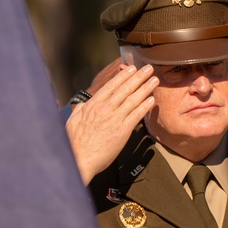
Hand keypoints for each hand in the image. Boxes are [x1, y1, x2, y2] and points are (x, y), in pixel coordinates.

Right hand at [66, 64, 157, 184]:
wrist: (79, 158)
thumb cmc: (75, 143)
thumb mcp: (73, 120)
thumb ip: (81, 110)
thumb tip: (85, 104)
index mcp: (93, 105)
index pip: (111, 86)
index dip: (123, 76)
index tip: (131, 69)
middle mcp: (105, 109)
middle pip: (124, 89)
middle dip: (138, 77)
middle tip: (148, 69)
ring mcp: (114, 119)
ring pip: (132, 100)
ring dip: (145, 88)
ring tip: (154, 80)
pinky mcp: (122, 131)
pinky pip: (136, 115)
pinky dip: (144, 106)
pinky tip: (151, 100)